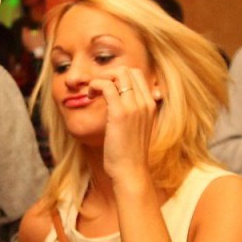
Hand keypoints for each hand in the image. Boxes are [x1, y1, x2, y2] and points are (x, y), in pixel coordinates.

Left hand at [89, 67, 158, 185]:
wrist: (131, 171)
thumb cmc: (131, 153)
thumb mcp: (139, 129)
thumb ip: (136, 113)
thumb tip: (123, 105)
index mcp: (151, 105)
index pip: (138, 75)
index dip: (119, 77)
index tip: (108, 89)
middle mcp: (145, 102)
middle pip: (128, 71)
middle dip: (109, 75)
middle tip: (99, 90)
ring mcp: (134, 107)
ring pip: (118, 74)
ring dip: (101, 79)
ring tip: (93, 93)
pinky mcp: (120, 113)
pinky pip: (106, 86)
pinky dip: (95, 85)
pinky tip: (91, 96)